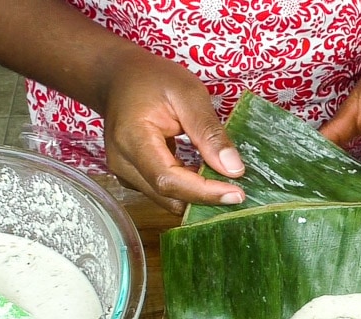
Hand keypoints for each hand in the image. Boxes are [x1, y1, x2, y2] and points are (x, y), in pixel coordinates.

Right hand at [100, 52, 245, 213]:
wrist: (120, 77)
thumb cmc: (152, 79)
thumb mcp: (188, 94)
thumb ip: (209, 132)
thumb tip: (233, 169)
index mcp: (132, 138)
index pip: (168, 179)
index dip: (203, 192)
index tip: (237, 193)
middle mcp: (122, 162)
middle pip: (167, 195)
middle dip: (205, 198)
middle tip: (239, 189)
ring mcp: (124, 172)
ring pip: (166, 199)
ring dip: (197, 195)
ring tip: (225, 181)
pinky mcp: (132, 176)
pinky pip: (163, 191)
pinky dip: (187, 188)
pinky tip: (206, 175)